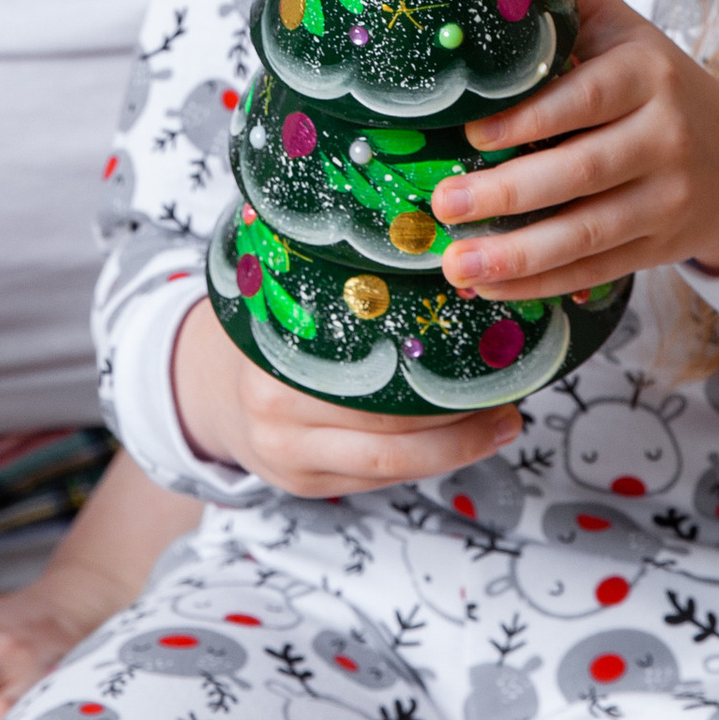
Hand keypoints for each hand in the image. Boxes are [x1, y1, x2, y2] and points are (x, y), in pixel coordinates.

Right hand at [171, 296, 521, 501]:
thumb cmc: (269, 327)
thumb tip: (426, 234)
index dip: (432, 367)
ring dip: (457, 448)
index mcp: (273, 353)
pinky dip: (428, 462)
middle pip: (386, 427)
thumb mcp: (284, 288)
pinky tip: (466, 440)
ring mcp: (289, 459)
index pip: (368, 371)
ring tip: (506, 421)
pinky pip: (377, 481)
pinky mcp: (305, 485)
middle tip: (513, 392)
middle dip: (460, 417)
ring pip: (389, 466)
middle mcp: (276, 414)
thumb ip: (334, 277)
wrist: (205, 387)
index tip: (488, 345)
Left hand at [430, 0, 718, 300]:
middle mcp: (664, 136)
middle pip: (583, 172)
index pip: (585, 98)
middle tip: (441, 202)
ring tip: (454, 262)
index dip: (529, 120)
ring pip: (588, 232)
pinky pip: (595, 269)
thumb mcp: (627, 30)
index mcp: (647, 74)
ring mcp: (667, 199)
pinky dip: (540, 282)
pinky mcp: (660, 247)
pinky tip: (488, 284)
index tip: (468, 132)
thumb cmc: (658, 85)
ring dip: (517, 254)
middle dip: (507, 193)